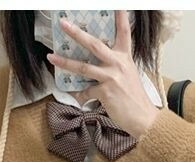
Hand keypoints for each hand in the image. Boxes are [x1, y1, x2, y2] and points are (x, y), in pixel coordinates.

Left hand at [46, 10, 159, 138]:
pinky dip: (79, 95)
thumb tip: (97, 65)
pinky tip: (77, 97)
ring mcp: (111, 77)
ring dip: (65, 62)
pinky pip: (85, 92)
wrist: (143, 118)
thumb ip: (115, 66)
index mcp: (125, 57)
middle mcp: (118, 63)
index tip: (117, 4)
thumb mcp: (128, 76)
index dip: (120, 16)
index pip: (124, 32)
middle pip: (94, 44)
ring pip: (83, 67)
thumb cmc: (135, 99)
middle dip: (76, 33)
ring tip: (51, 57)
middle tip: (63, 23)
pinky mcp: (105, 92)